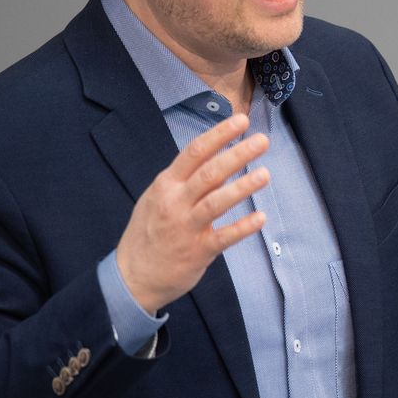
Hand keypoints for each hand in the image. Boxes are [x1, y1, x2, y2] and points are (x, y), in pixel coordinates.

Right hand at [116, 114, 267, 313]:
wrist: (132, 276)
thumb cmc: (150, 231)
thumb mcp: (159, 197)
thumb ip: (188, 180)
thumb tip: (220, 160)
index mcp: (166, 184)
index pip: (195, 152)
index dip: (219, 135)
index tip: (241, 120)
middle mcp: (175, 202)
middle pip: (209, 173)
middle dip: (237, 154)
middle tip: (262, 141)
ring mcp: (185, 227)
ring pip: (216, 203)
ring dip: (242, 187)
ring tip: (265, 174)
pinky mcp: (197, 252)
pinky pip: (223, 237)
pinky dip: (242, 227)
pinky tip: (260, 218)